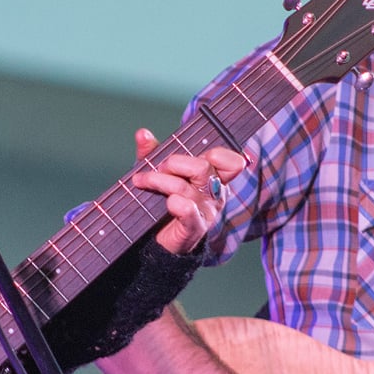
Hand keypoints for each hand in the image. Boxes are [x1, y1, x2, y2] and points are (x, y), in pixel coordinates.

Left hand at [130, 129, 246, 252]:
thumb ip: (152, 153)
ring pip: (185, 186)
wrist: (159, 240)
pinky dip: (173, 202)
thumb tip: (142, 133)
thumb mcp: (158, 173)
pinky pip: (187, 208)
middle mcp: (215, 193)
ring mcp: (206, 211)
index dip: (219, 154)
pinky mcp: (195, 227)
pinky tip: (164, 203)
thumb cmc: (163, 203)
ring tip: (140, 181)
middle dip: (173, 163)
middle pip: (203, 167)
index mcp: (213, 177)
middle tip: (157, 168)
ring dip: (158, 180)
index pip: (232, 162)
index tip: (196, 154)